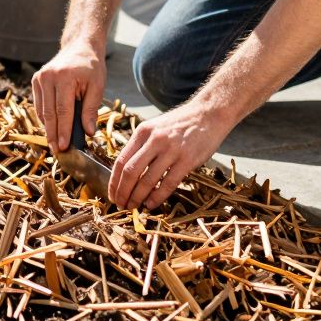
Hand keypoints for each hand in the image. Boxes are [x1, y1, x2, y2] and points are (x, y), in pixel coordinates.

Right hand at [31, 42, 105, 151]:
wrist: (79, 47)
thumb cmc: (91, 68)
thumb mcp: (98, 86)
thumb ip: (91, 109)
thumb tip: (88, 132)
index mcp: (65, 77)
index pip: (63, 110)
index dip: (63, 131)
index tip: (64, 146)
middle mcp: (48, 77)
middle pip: (49, 113)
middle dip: (53, 134)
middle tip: (57, 151)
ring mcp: (39, 78)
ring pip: (42, 111)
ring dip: (48, 128)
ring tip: (56, 143)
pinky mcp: (36, 81)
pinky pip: (39, 105)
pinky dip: (45, 118)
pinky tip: (52, 128)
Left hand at [108, 101, 227, 210]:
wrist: (208, 114)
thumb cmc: (180, 123)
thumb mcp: (155, 127)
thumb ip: (141, 146)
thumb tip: (125, 172)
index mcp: (143, 132)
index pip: (121, 161)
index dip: (114, 182)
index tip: (112, 195)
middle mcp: (154, 140)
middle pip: (130, 172)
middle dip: (123, 192)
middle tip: (121, 205)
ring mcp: (171, 150)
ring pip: (147, 180)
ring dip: (138, 197)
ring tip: (134, 207)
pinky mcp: (187, 160)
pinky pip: (168, 183)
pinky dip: (157, 197)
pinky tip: (152, 204)